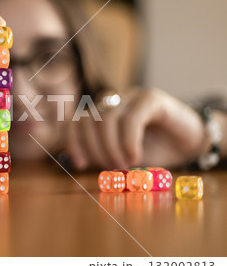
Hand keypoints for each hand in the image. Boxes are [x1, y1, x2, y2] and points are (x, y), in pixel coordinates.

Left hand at [66, 88, 209, 170]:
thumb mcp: (122, 156)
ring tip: (124, 165)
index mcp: (102, 114)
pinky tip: (134, 156)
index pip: (77, 122)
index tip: (80, 164)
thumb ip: (102, 155)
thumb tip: (81, 161)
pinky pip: (131, 117)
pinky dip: (128, 140)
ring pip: (106, 118)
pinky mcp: (151, 99)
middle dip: (95, 148)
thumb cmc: (155, 150)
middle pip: (89, 120)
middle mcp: (113, 102)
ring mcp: (131, 97)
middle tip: (111, 168)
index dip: (75, 142)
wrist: (191, 143)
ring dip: (111, 147)